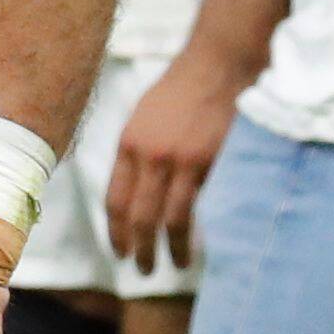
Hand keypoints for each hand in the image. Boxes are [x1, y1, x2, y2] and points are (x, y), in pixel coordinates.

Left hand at [109, 49, 238, 272]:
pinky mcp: (211, 161)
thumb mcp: (144, 117)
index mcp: (127, 146)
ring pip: (170, 218)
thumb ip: (137, 152)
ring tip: (172, 266)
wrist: (218, 63)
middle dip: (138, 248)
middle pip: (137, 215)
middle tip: (142, 270)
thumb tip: (134, 185)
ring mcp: (180, 161)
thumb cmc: (183, 88)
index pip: (114, 200)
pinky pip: (201, 204)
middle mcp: (148, 157)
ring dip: (169, 247)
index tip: (119, 251)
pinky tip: (202, 242)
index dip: (116, 231)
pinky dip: (199, 227)